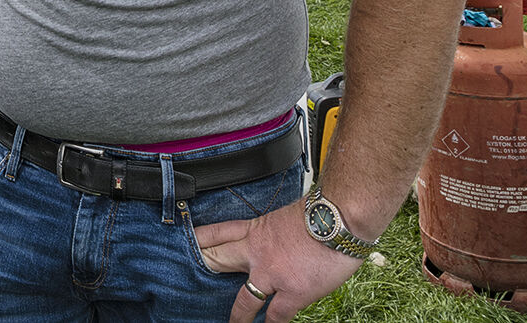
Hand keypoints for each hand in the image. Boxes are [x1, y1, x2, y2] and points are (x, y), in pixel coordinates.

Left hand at [195, 200, 362, 321]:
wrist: (340, 218)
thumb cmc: (324, 213)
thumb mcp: (291, 217)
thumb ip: (280, 234)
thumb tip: (285, 245)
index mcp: (257, 229)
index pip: (220, 232)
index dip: (202, 238)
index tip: (187, 241)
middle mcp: (257, 252)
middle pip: (220, 261)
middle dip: (205, 269)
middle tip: (186, 280)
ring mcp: (272, 274)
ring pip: (244, 301)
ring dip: (237, 316)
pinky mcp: (292, 292)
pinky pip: (275, 316)